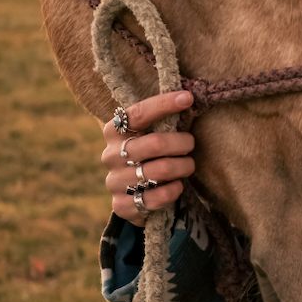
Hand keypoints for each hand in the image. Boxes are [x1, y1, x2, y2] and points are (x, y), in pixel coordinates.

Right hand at [101, 90, 195, 225]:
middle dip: (182, 142)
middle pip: (155, 143)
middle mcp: (110, 155)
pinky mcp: (121, 205)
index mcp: (114, 131)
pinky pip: (156, 197)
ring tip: (187, 166)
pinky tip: (176, 186)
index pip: (138, 113)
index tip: (187, 98)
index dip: (164, 104)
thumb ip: (162, 120)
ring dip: (183, 167)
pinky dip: (173, 191)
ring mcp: (114, 181)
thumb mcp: (148, 134)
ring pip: (160, 170)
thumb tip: (188, 96)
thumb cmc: (147, 155)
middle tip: (190, 144)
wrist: (131, 193)